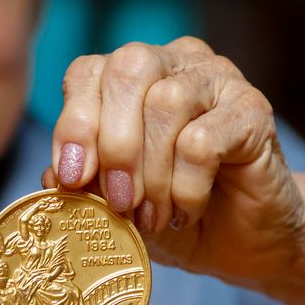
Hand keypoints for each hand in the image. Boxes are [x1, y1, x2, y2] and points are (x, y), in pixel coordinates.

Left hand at [42, 36, 304, 284]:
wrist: (243, 243)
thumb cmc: (172, 211)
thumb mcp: (114, 201)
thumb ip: (82, 180)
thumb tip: (51, 174)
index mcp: (133, 75)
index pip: (89, 70)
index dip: (74, 123)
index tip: (70, 179)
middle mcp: (175, 62)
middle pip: (129, 68)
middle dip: (113, 142)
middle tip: (118, 201)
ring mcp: (218, 79)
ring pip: (166, 104)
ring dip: (152, 173)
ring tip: (153, 217)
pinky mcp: (254, 109)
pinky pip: (204, 139)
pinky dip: (186, 185)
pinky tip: (187, 211)